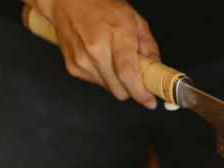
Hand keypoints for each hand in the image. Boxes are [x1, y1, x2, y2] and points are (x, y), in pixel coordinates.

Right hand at [32, 0, 159, 108]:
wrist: (67, 1)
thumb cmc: (100, 6)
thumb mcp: (134, 19)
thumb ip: (149, 46)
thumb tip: (157, 69)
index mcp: (116, 34)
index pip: (127, 74)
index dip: (140, 93)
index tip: (150, 101)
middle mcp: (96, 49)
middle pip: (119, 89)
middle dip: (132, 88)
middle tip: (137, 76)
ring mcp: (82, 60)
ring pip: (110, 89)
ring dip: (118, 82)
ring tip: (115, 60)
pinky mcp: (73, 67)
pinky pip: (97, 83)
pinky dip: (104, 77)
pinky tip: (102, 59)